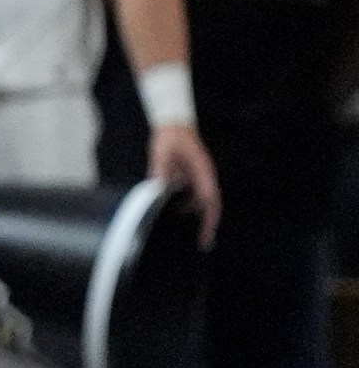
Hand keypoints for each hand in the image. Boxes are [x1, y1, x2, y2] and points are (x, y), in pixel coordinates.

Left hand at [148, 123, 221, 246]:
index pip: (210, 198)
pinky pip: (190, 196)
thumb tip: (156, 184)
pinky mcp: (190, 177)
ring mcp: (198, 177)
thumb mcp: (162, 152)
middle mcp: (203, 177)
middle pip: (209, 204)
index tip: (208, 232)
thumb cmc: (170, 137)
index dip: (210, 216)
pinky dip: (185, 207)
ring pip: (199, 202)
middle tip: (203, 243)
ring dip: (195, 217)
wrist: (173, 124)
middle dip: (207, 223)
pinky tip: (174, 216)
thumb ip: (160, 168)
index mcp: (202, 171)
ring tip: (186, 235)